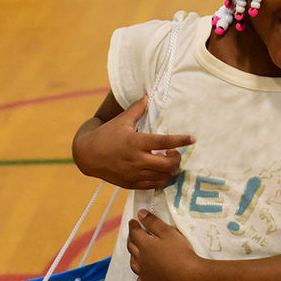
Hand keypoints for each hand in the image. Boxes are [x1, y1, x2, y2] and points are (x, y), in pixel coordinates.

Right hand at [72, 94, 194, 189]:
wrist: (88, 156)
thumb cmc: (106, 136)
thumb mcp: (121, 120)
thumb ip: (137, 109)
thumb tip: (147, 96)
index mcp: (136, 142)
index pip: (164, 141)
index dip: (181, 140)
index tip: (192, 139)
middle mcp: (137, 160)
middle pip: (167, 164)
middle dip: (177, 159)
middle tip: (175, 153)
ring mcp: (134, 174)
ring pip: (162, 177)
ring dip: (170, 170)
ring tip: (168, 162)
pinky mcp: (131, 184)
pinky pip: (153, 185)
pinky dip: (161, 179)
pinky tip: (160, 172)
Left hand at [127, 209, 202, 280]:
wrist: (190, 276)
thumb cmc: (181, 252)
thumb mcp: (168, 232)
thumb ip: (153, 222)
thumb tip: (139, 214)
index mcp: (144, 245)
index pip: (134, 232)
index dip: (133, 226)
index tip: (133, 222)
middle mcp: (140, 260)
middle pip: (131, 247)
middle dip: (131, 239)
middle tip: (134, 234)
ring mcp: (144, 274)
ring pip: (134, 264)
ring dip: (134, 256)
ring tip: (137, 253)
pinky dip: (140, 277)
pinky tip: (144, 275)